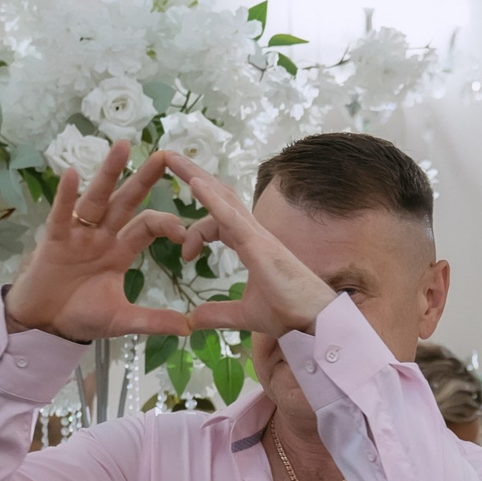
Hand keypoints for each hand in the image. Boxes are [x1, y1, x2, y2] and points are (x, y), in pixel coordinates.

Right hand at [5, 143, 196, 341]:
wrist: (44, 325)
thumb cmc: (80, 316)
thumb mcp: (123, 320)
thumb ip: (154, 320)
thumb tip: (189, 328)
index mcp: (120, 250)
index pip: (148, 226)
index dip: (168, 224)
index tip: (187, 233)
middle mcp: (101, 235)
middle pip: (126, 201)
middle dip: (144, 179)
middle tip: (164, 155)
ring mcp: (77, 234)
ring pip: (96, 199)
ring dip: (108, 174)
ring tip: (122, 147)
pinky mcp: (54, 240)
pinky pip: (61, 215)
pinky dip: (66, 196)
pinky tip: (72, 174)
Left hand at [155, 153, 336, 336]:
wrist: (314, 324)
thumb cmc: (289, 314)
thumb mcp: (244, 315)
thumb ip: (218, 314)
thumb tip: (191, 321)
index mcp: (251, 245)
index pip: (218, 222)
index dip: (197, 232)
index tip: (186, 255)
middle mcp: (254, 234)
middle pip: (220, 196)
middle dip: (194, 175)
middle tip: (168, 157)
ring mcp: (258, 236)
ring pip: (224, 198)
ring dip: (196, 176)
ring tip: (171, 157)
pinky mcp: (260, 245)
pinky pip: (232, 217)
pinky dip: (212, 200)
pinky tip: (194, 184)